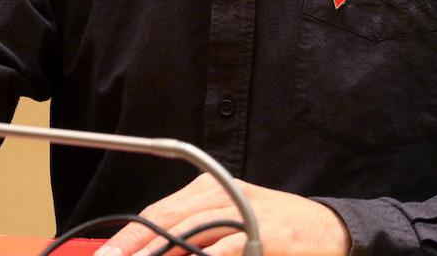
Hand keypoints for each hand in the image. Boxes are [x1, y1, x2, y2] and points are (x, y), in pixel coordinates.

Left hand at [97, 174, 350, 255]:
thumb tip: (150, 252)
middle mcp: (222, 192)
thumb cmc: (274, 228)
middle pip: (168, 218)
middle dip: (135, 244)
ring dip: (161, 251)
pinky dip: (204, 255)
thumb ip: (193, 236)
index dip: (130, 234)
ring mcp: (243, 210)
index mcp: (208, 187)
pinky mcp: (263, 231)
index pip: (159, 211)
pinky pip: (226, 245)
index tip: (107, 254)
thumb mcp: (230, 220)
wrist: (328, 229)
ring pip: (190, 230)